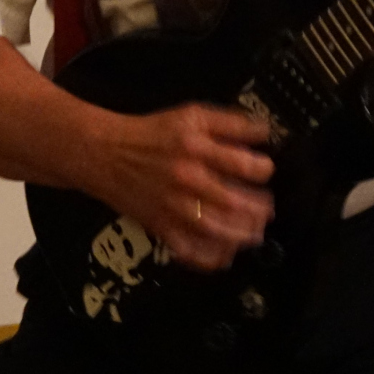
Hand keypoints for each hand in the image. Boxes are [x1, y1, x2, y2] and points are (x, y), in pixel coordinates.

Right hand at [97, 103, 273, 271]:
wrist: (106, 154)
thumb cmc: (152, 134)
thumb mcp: (192, 115)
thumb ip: (230, 123)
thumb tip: (264, 131)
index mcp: (197, 148)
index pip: (241, 164)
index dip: (262, 170)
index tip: (265, 172)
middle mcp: (187, 179)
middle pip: (232, 202)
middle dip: (257, 210)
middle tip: (267, 210)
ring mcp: (173, 206)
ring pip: (214, 229)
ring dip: (240, 235)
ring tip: (253, 233)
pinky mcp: (160, 226)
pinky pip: (187, 249)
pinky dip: (208, 257)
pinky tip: (224, 255)